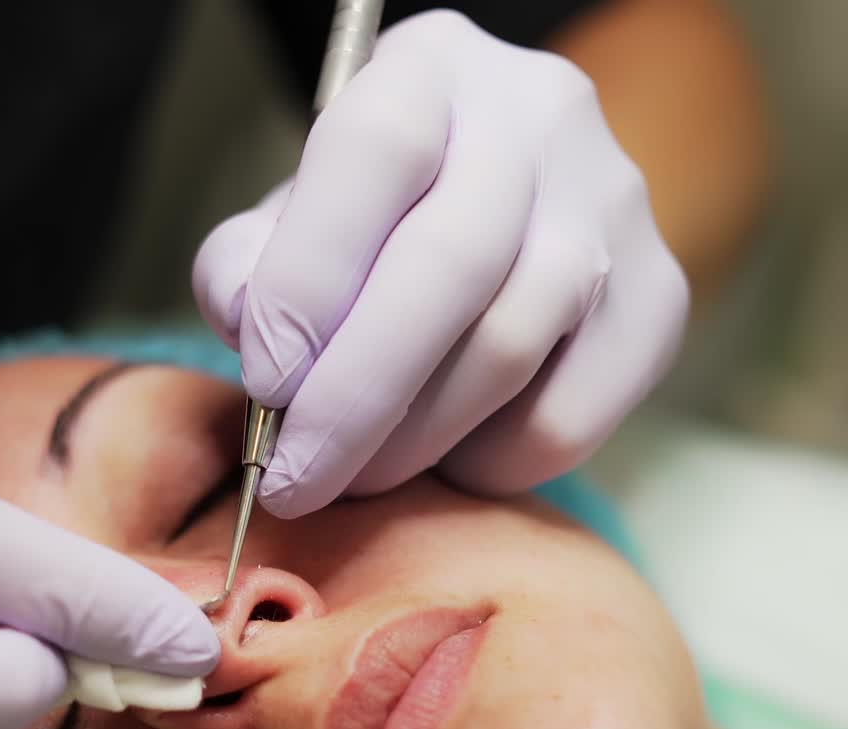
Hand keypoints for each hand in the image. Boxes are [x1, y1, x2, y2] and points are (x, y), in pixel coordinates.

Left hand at [193, 9, 689, 514]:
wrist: (506, 219)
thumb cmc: (371, 228)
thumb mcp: (291, 220)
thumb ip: (246, 261)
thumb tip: (247, 322)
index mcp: (431, 70)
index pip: (374, 153)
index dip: (308, 281)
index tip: (265, 382)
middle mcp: (540, 119)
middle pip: (448, 268)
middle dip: (352, 400)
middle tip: (291, 482)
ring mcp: (614, 209)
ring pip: (507, 350)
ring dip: (410, 443)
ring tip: (353, 475)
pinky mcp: (659, 302)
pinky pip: (567, 417)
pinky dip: (486, 464)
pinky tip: (445, 454)